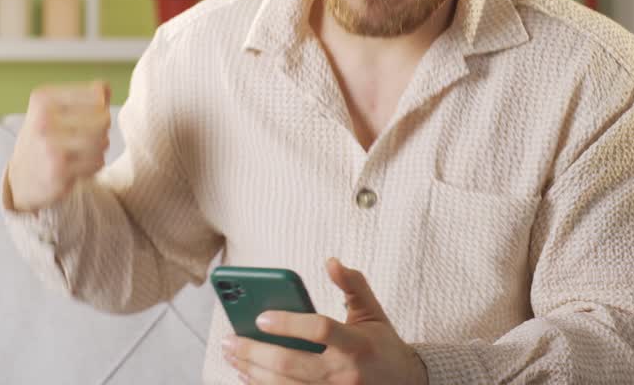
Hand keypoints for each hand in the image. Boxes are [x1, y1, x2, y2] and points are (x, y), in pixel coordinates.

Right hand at [6, 81, 111, 212]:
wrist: (20, 180)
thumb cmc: (44, 140)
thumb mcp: (54, 111)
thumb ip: (83, 96)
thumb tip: (105, 87)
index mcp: (43, 99)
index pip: (97, 94)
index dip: (100, 107)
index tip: (86, 118)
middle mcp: (44, 120)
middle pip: (103, 118)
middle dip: (102, 130)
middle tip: (88, 138)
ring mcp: (50, 146)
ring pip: (103, 141)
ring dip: (100, 149)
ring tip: (84, 152)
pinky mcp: (59, 171)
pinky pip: (98, 162)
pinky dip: (94, 165)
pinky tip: (79, 166)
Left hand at [222, 258, 428, 383]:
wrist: (405, 384)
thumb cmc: (382, 345)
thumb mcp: (372, 312)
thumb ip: (353, 284)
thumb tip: (331, 261)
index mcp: (357, 344)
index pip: (320, 330)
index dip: (289, 323)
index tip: (261, 317)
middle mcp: (344, 373)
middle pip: (291, 364)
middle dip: (255, 352)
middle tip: (229, 340)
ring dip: (252, 372)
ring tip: (232, 356)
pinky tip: (247, 376)